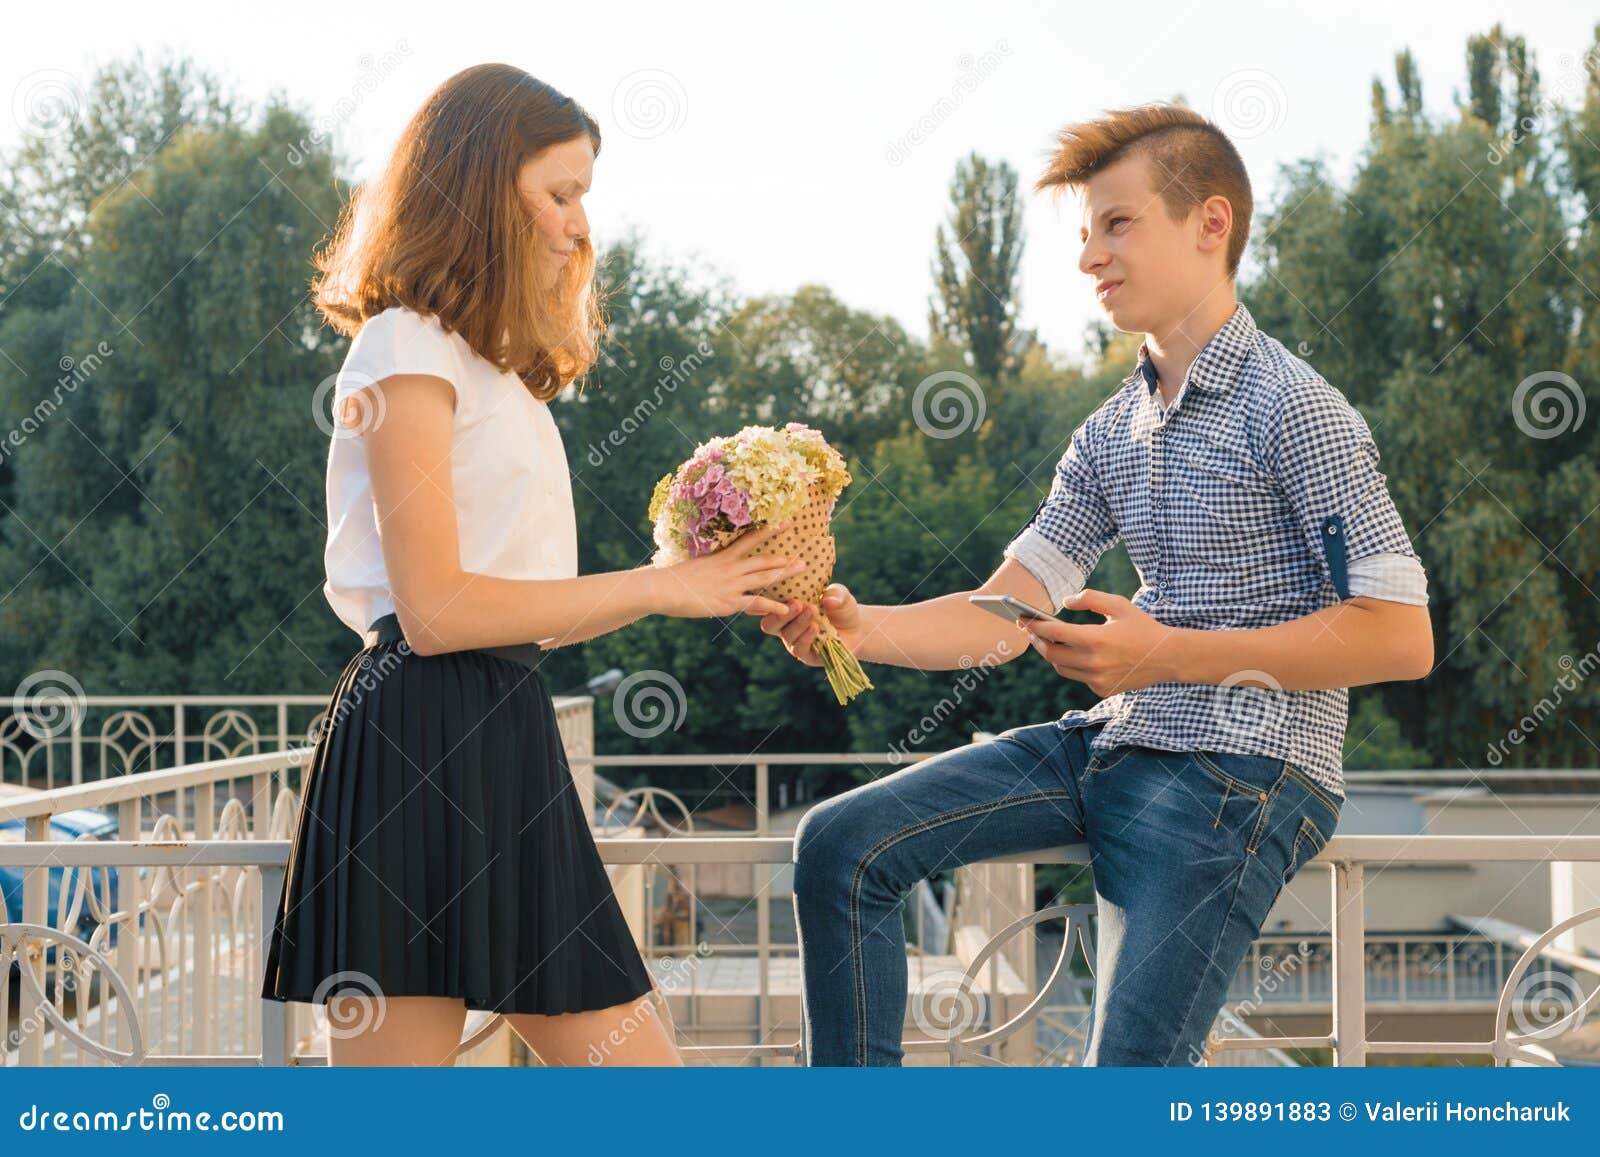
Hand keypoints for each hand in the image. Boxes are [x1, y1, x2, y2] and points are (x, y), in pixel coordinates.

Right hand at [655, 523, 805, 618]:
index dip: (769, 530)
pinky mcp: (728, 601)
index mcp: (722, 557)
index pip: (750, 539)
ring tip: (801, 570)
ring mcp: (731, 584)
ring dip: (784, 573)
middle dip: (785, 559)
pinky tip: (786, 608)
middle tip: (804, 557)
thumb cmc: (673, 578)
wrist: (663, 587)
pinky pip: (755, 602)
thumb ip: (710, 567)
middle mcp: (730, 568)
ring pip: (764, 577)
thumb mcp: (696, 566)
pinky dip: (772, 605)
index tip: (786, 522)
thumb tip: (712, 566)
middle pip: (764, 560)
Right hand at [759, 582, 861, 666]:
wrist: (858, 627)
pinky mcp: (807, 656)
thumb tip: (827, 600)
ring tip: (812, 611)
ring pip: (787, 635)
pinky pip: (800, 649)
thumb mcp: (840, 595)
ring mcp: (795, 642)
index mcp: (786, 609)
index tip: (777, 591)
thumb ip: (835, 594)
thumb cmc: (841, 607)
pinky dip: (806, 638)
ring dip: (799, 623)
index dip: (765, 600)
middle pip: (769, 624)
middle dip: (780, 614)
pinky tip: (815, 627)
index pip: (768, 606)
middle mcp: (786, 627)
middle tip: (796, 603)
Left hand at [1017, 588, 1180, 696]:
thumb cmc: (1142, 627)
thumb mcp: (1119, 605)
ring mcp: (1097, 680)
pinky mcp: (1102, 690)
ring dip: (1051, 654)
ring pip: (1061, 668)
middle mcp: (1094, 663)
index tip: (1024, 618)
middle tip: (1031, 629)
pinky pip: (1077, 677)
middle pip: (1051, 653)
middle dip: (1037, 640)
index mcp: (1096, 639)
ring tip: (1048, 640)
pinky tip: (1074, 654)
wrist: (1168, 657)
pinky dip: (1071, 665)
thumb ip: (1090, 599)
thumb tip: (1065, 602)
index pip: (1053, 633)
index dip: (1035, 625)